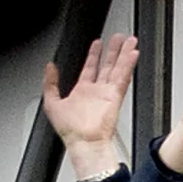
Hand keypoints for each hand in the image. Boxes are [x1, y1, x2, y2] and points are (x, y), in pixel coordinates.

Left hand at [41, 31, 139, 180]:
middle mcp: (96, 92)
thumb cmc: (70, 131)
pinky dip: (128, 65)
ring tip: (129, 41)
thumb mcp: (52, 103)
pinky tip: (132, 54)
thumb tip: (49, 68)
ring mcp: (107, 93)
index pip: (90, 68)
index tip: (97, 43)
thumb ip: (50, 83)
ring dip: (123, 54)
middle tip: (118, 38)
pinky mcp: (115, 96)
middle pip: (107, 66)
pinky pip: (123, 77)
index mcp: (82, 92)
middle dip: (112, 51)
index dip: (94, 55)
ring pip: (117, 68)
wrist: (84, 143)